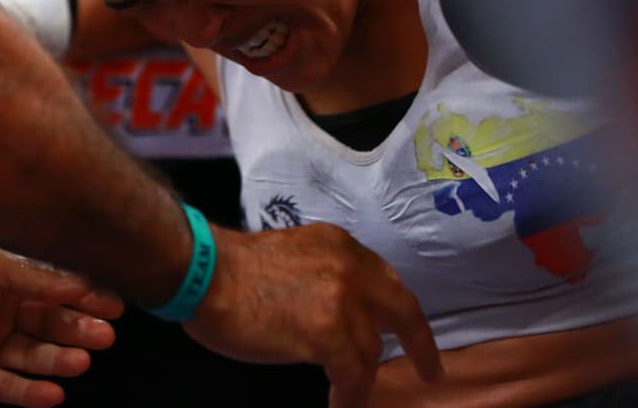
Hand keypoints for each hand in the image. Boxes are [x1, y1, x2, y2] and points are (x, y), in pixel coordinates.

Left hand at [0, 244, 122, 407]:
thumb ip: (40, 279)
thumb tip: (83, 284)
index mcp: (6, 281)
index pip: (55, 291)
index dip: (85, 298)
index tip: (115, 306)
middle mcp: (0, 313)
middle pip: (49, 325)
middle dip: (77, 330)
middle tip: (105, 336)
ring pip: (33, 356)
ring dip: (58, 360)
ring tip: (81, 362)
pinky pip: (8, 387)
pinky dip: (31, 392)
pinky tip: (55, 393)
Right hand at [184, 224, 442, 407]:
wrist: (206, 273)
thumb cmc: (231, 271)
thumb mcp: (292, 258)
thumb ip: (323, 277)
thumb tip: (336, 313)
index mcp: (340, 245)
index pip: (384, 280)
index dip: (399, 310)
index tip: (411, 331)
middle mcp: (350, 267)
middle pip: (402, 309)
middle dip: (420, 344)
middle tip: (431, 371)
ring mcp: (342, 299)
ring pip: (371, 350)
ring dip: (361, 378)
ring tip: (348, 397)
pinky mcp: (328, 332)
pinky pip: (353, 375)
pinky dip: (350, 397)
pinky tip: (340, 406)